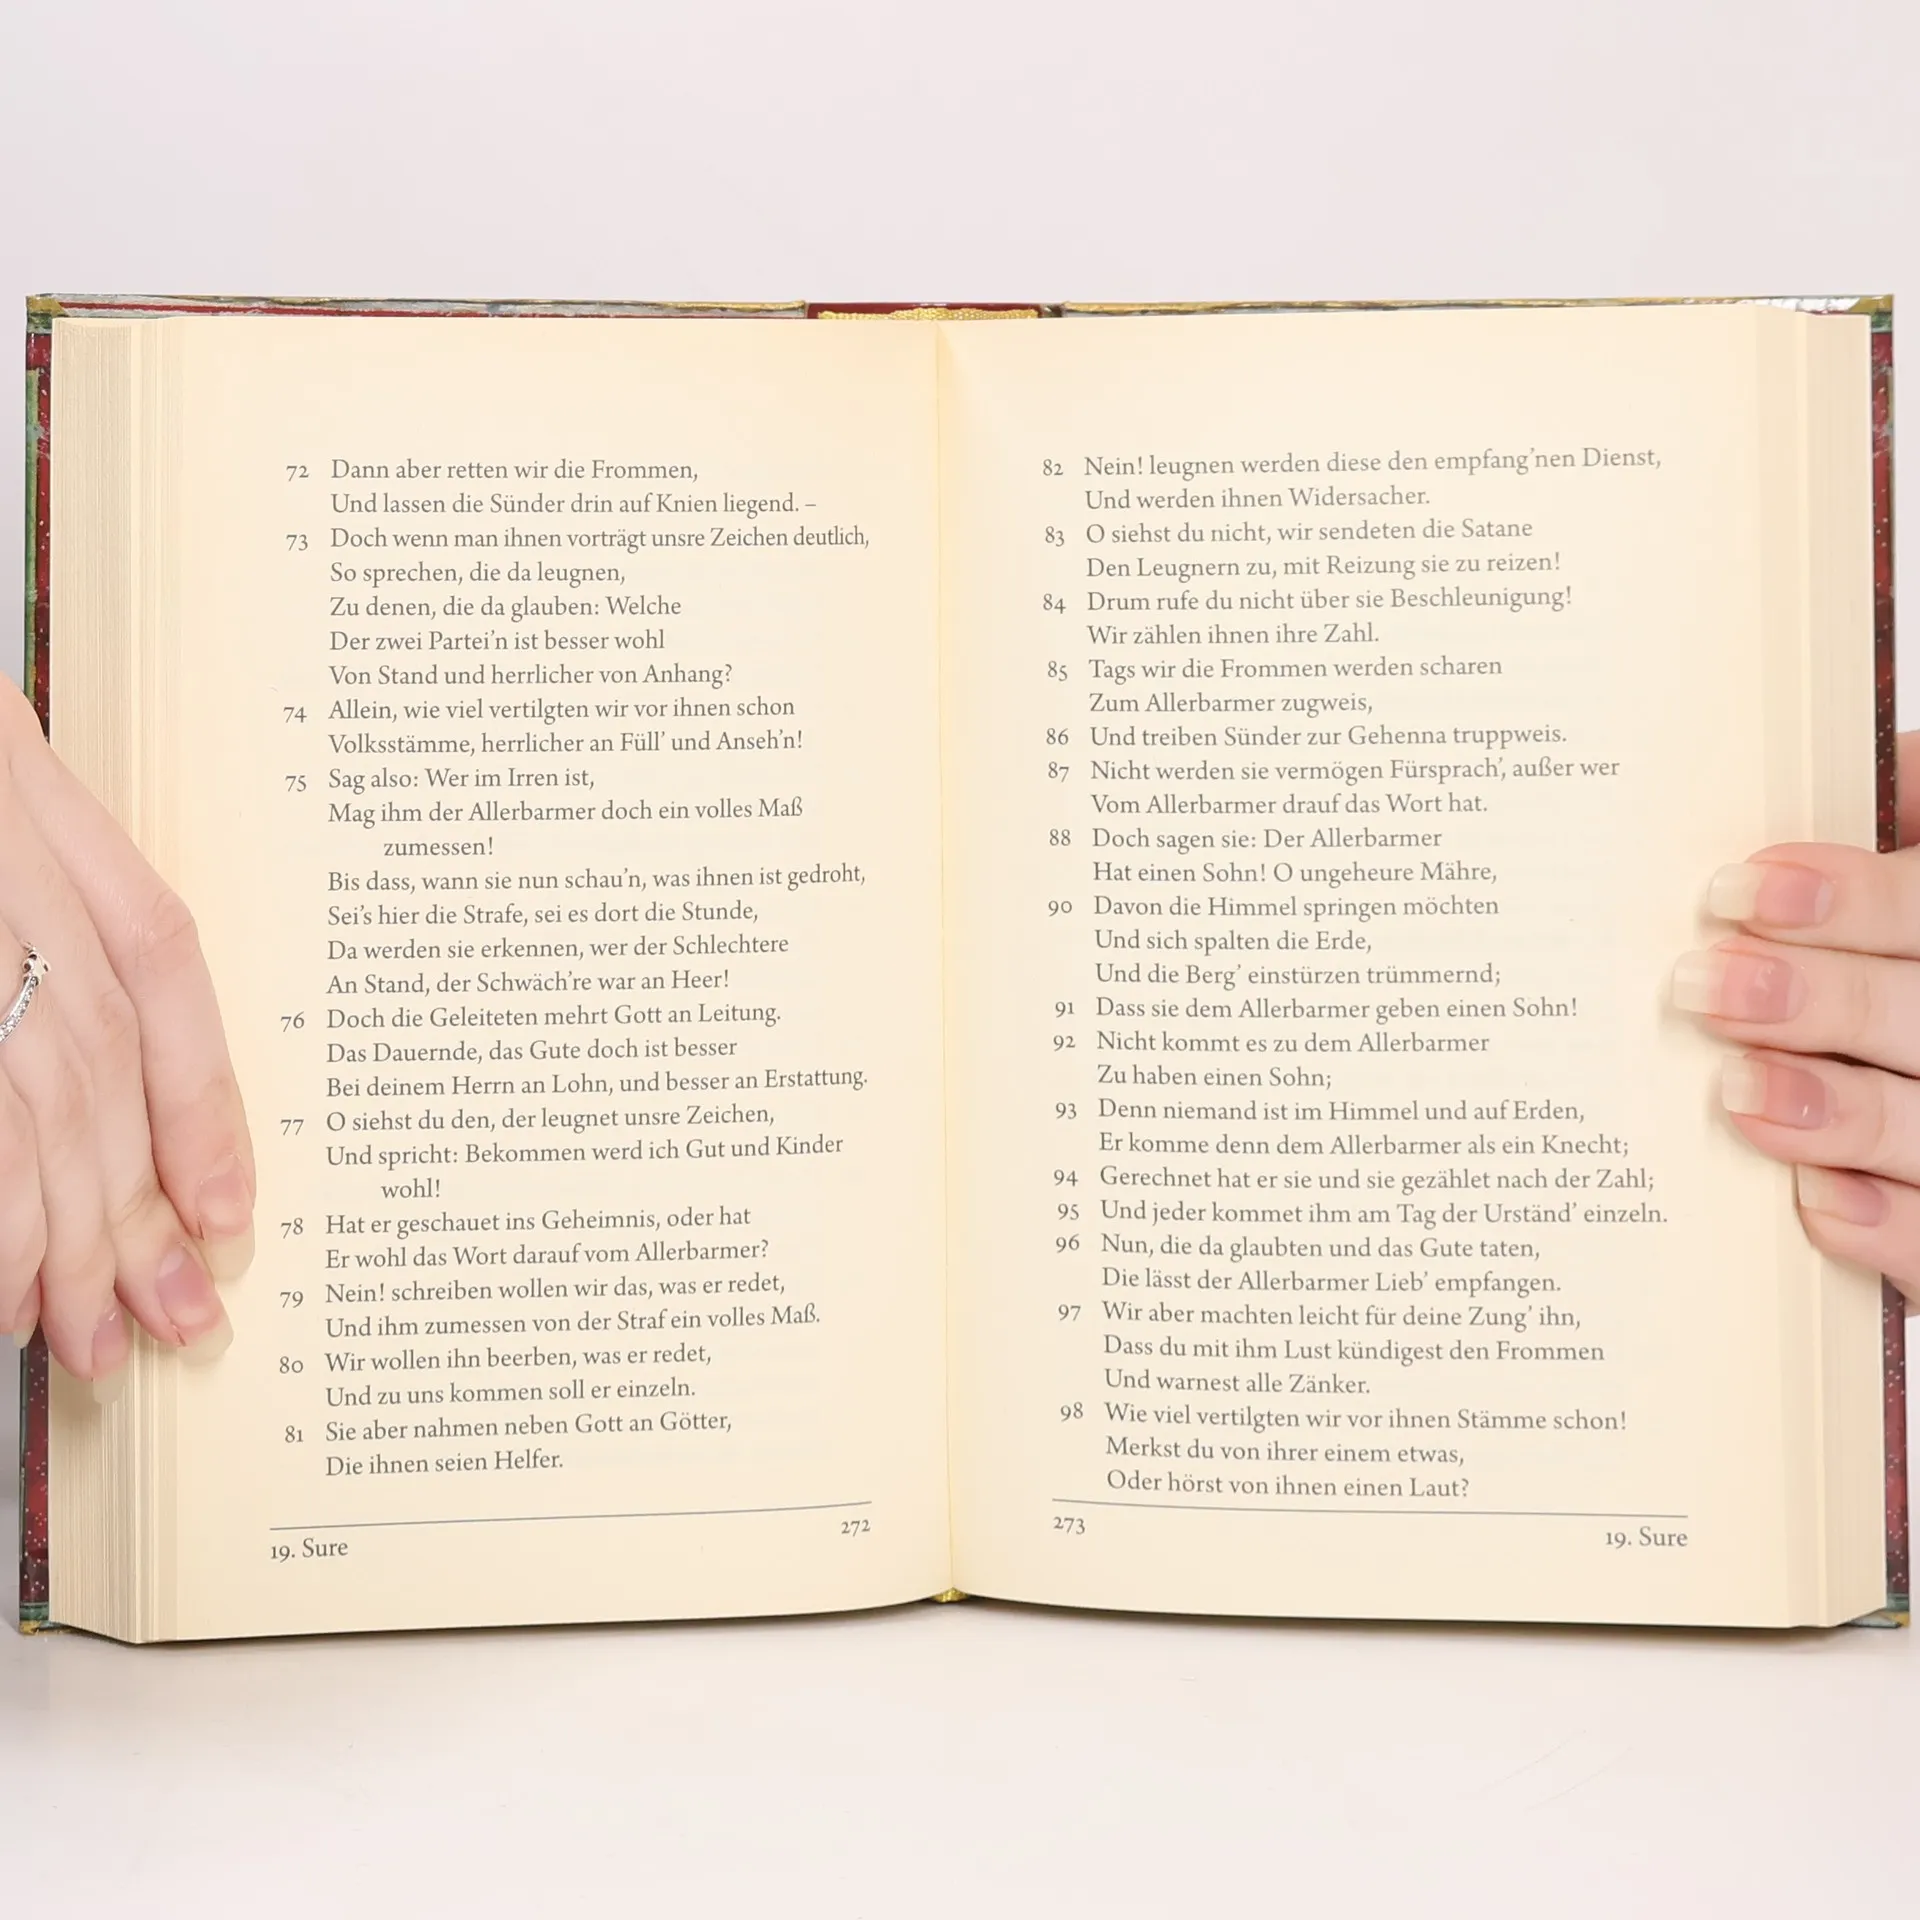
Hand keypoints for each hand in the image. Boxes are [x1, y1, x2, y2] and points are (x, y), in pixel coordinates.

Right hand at [0, 676, 252, 1397]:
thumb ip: (39, 890)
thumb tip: (58, 1060)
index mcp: (35, 800)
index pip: (161, 963)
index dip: (205, 1098)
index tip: (229, 1212)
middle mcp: (6, 857)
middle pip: (104, 1060)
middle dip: (140, 1208)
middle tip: (174, 1321)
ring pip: (37, 1101)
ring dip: (63, 1239)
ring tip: (87, 1336)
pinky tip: (2, 1290)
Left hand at [1674, 731, 1919, 1305]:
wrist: (1908, 1087)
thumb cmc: (1895, 964)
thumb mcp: (1914, 879)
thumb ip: (1905, 826)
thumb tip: (1870, 765)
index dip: (1852, 899)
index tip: (1739, 893)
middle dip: (1821, 1000)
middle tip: (1706, 985)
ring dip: (1838, 1111)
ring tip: (1738, 1091)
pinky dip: (1883, 1224)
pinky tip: (1811, 1202)